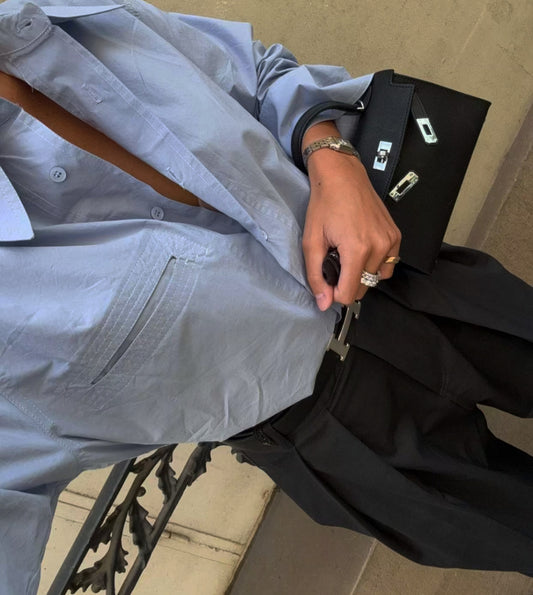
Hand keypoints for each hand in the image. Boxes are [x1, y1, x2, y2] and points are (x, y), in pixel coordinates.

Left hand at [302, 122, 400, 310]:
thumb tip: (324, 304)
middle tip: (335, 262)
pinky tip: (362, 251)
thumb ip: (316, 276)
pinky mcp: (396, 236)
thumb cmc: (324, 205)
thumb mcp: (311, 241)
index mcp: (357, 250)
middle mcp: (379, 247)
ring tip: (348, 254)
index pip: (349, 294)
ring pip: (375, 279)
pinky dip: (375, 265)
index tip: (326, 280)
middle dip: (346, 283)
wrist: (342, 175)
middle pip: (362, 289)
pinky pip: (388, 266)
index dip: (334, 294)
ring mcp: (391, 242)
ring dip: (360, 274)